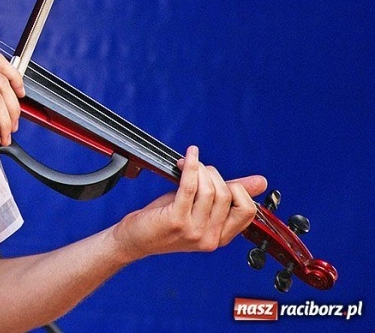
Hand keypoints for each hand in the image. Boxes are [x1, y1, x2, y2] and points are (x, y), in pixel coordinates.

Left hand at [112, 146, 267, 260]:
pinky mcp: (176, 220)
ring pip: (210, 190)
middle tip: (197, 168)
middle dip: (213, 174)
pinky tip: (187, 157)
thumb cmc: (165, 221)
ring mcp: (194, 231)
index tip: (218, 178)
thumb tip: (261, 182)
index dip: (238, 188)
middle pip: (227, 195)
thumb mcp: (200, 208)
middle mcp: (210, 238)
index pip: (248, 211)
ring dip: (199, 170)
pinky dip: (191, 167)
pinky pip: (190, 187)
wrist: (136, 239)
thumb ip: (229, 195)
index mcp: (221, 237)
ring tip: (187, 164)